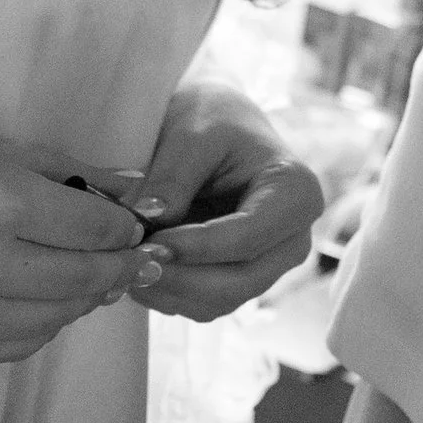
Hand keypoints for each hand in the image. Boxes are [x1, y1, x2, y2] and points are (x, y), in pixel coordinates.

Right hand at [0, 125, 159, 366]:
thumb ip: (53, 168)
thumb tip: (124, 186)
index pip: (95, 228)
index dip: (123, 226)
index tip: (132, 221)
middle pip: (87, 277)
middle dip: (119, 264)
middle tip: (132, 254)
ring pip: (59, 317)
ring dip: (85, 296)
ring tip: (88, 274)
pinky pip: (21, 345)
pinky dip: (44, 324)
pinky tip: (42, 300)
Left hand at [132, 78, 322, 323]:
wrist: (217, 122)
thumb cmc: (212, 117)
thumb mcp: (192, 131)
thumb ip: (172, 176)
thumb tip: (147, 221)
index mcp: (296, 194)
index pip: (248, 237)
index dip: (197, 248)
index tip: (149, 243)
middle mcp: (293, 238)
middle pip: (240, 281)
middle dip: (181, 279)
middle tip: (129, 262)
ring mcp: (269, 264)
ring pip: (221, 301)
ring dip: (170, 291)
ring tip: (126, 262)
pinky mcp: (242, 278)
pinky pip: (206, 305)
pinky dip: (169, 296)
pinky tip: (138, 269)